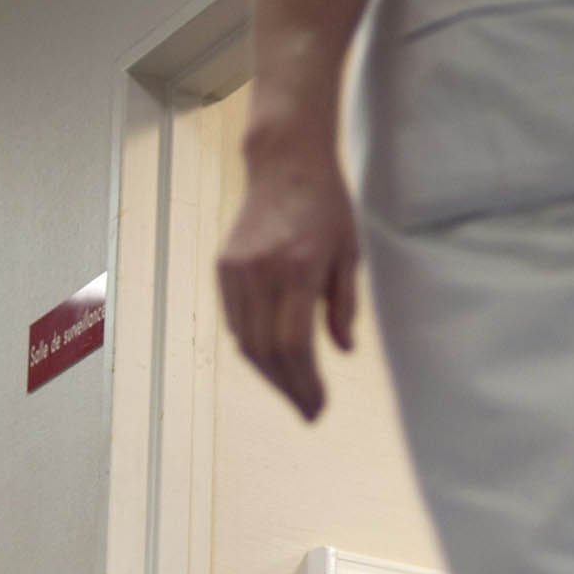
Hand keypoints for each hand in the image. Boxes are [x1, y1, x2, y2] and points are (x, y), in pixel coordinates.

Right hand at [218, 143, 362, 420]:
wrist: (285, 162)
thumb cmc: (326, 206)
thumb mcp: (349, 253)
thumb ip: (344, 304)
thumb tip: (342, 352)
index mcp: (296, 269)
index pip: (295, 345)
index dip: (306, 384)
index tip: (318, 408)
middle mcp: (261, 272)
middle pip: (266, 351)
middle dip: (288, 388)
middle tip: (307, 411)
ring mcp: (236, 270)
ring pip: (245, 341)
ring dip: (269, 373)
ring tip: (292, 391)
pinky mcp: (224, 266)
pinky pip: (234, 321)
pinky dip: (251, 347)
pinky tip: (271, 360)